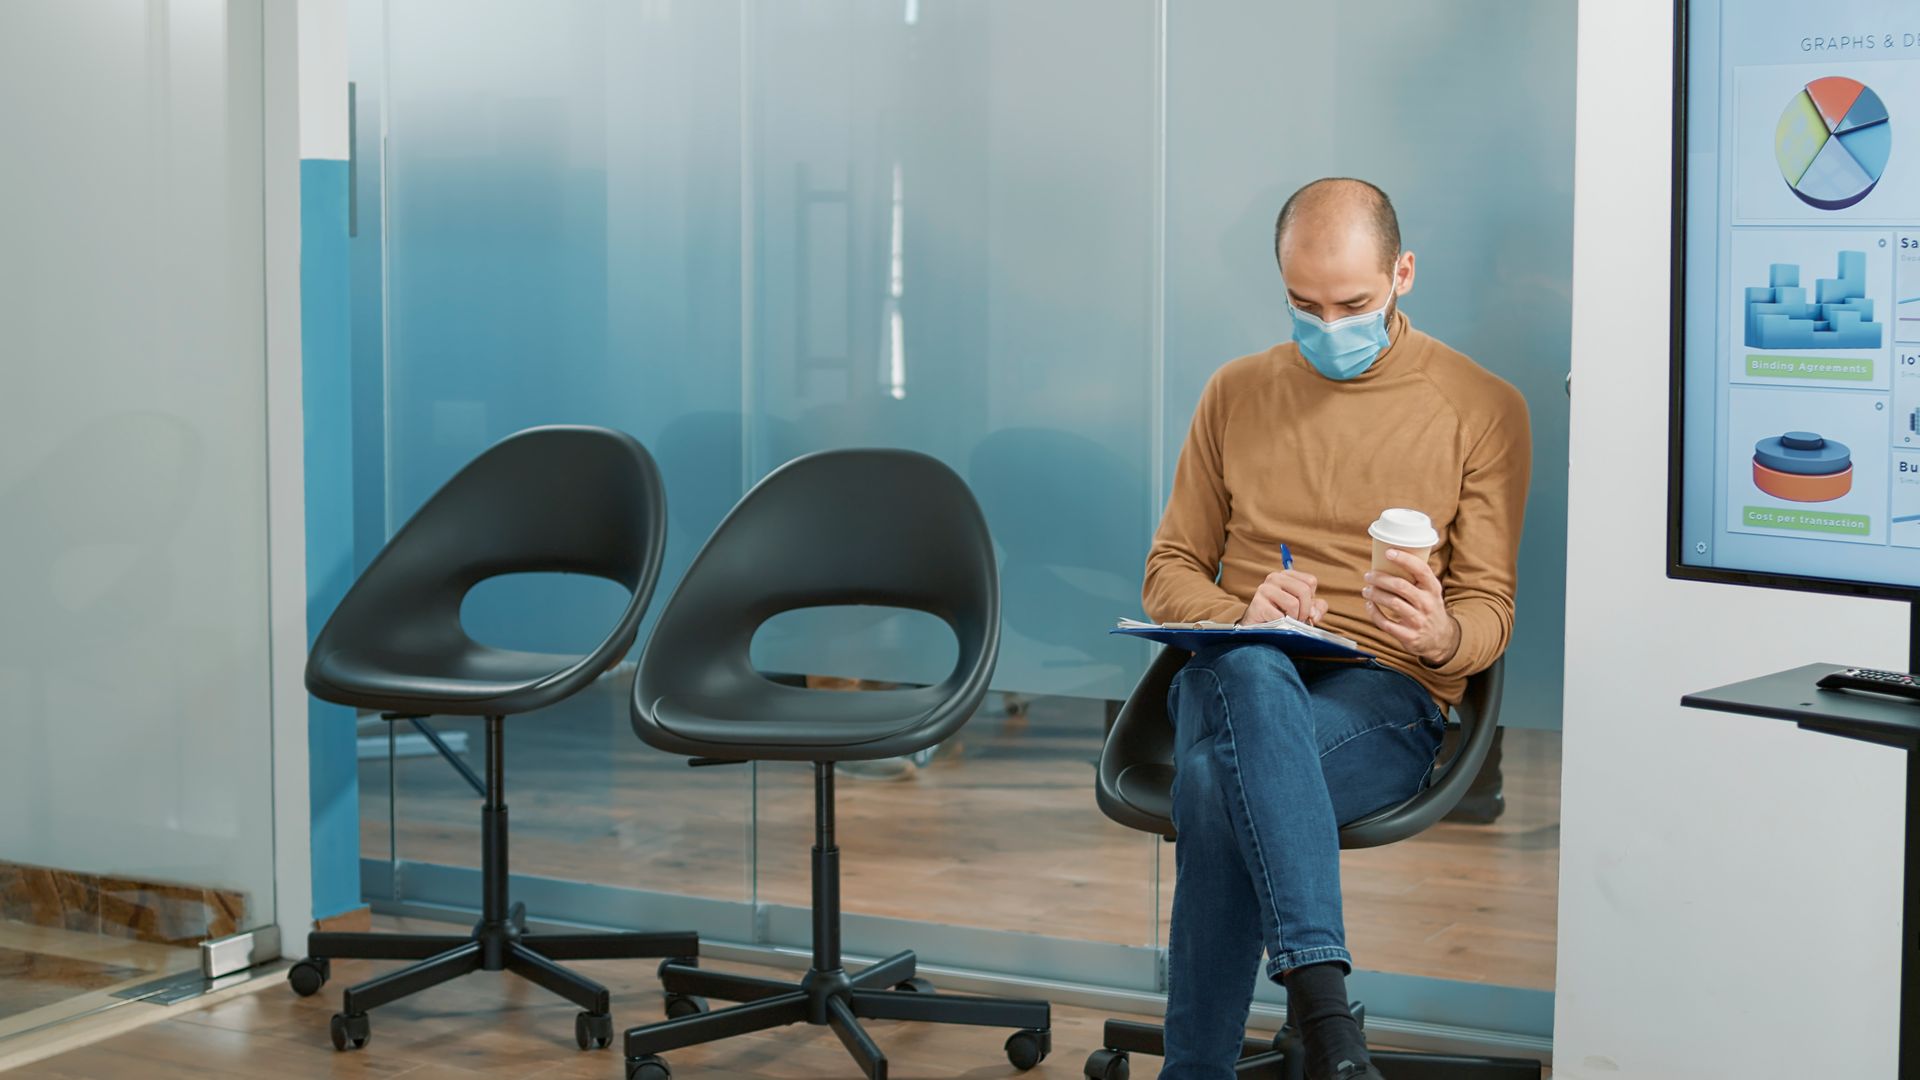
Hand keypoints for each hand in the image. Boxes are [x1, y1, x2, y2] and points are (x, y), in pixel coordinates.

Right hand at [1244, 569, 1329, 625]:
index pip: (1310, 581)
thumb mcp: (1305, 610)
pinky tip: (1277, 625)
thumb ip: (1317, 608)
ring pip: (1293, 603)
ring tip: (1288, 622)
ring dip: (1294, 618)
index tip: (1303, 608)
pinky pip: (1279, 616)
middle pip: (1304, 590)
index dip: (1311, 599)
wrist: (1259, 628)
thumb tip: (1314, 614)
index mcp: (1287, 575)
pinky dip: (1282, 624)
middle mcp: (1274, 577)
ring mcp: (1264, 589)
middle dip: (1305, 610)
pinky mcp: (1257, 604)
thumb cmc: (1283, 616)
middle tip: (1298, 620)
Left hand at [1362, 549, 1459, 665]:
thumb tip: (1389, 556)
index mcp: (1433, 589)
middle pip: (1400, 586)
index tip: (1388, 552)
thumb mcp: (1430, 593)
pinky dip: (1374, 613)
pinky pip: (1386, 623)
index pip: (1421, 570)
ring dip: (1375, 594)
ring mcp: (1419, 621)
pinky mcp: (1409, 636)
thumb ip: (1416, 578)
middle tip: (1368, 575)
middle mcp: (1427, 604)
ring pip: (1392, 603)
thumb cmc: (1428, 608)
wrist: (1440, 639)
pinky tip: (1369, 605)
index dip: (1404, 559)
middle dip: (1380, 578)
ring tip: (1366, 590)